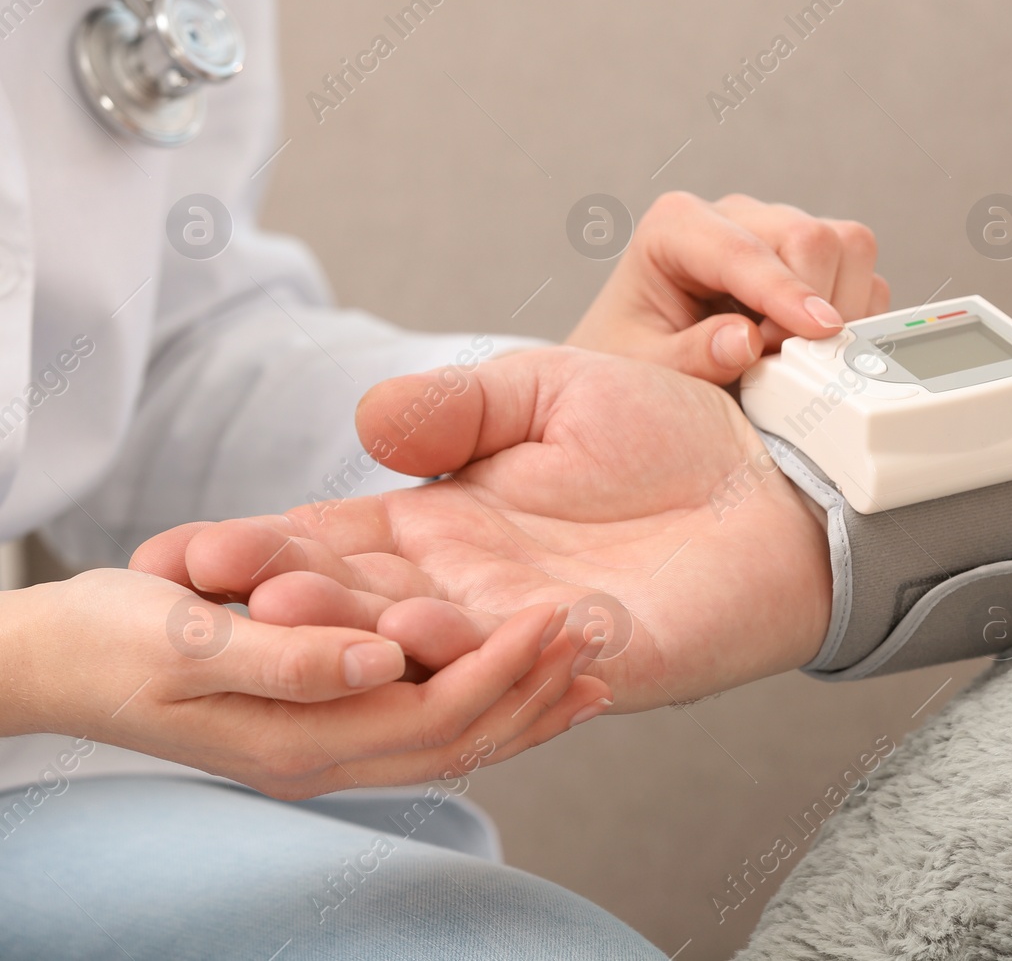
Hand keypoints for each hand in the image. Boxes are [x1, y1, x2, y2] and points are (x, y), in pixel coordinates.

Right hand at [0, 568, 608, 798]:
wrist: (48, 659)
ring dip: (523, 702)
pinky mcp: (325, 719)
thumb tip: (381, 659)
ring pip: (451, 736)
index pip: (433, 711)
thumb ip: (286, 654)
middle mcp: (327, 751)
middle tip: (601, 637)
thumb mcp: (183, 636)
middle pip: (459, 733)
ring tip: (592, 666)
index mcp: (302, 734)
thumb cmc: (105, 637)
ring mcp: (328, 743)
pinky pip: (422, 722)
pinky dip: (481, 700)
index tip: (561, 616)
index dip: (502, 668)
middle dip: (533, 689)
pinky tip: (518, 675)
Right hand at [133, 348, 833, 712]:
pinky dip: (472, 652)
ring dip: (358, 633)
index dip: (264, 551)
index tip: (191, 553)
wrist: (776, 478)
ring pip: (426, 648)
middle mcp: (471, 588)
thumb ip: (459, 405)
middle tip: (220, 594)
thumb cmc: (666, 430)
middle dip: (289, 601)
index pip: (333, 547)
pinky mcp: (601, 662)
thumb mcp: (547, 388)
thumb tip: (366, 419)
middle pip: (360, 607)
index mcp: (442, 526)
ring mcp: (529, 631)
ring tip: (292, 615)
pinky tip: (423, 627)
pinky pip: (524, 667)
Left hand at [566, 191, 889, 383]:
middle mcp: (733, 217)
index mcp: (675, 227)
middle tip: (786, 366)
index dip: (785, 292)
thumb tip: (748, 341)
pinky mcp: (810, 259)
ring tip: (796, 357)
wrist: (640, 364)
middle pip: (808, 236)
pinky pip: (861, 275)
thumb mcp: (644, 368)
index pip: (743, 249)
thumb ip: (691, 357)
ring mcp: (776, 233)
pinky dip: (854, 316)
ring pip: (847, 245)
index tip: (818, 331)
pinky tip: (814, 349)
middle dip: (813, 304)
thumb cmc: (633, 360)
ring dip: (840, 308)